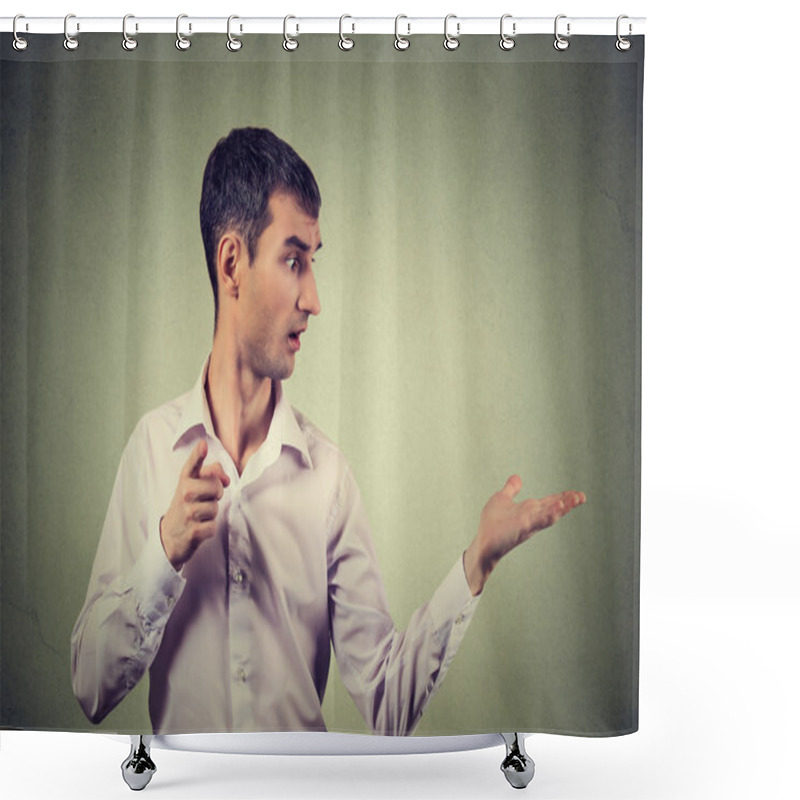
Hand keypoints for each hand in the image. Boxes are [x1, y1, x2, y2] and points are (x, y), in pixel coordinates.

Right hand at [160, 440, 229, 569]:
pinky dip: (210, 528)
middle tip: (207, 498)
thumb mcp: (194, 486)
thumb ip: (211, 474)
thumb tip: (224, 477)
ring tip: (200, 515)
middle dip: (217, 493)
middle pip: (215, 486)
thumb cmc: (188, 505)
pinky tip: (199, 528)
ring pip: (215, 507)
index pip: (192, 465)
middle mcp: (184, 494)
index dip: (198, 455)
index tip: (203, 446)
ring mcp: (187, 513)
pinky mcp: (192, 531)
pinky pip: (213, 526)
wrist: (170, 536)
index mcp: (185, 480)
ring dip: (212, 513)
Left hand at [463, 475, 585, 595]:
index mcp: (530, 510)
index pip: (550, 501)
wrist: (484, 542)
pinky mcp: (523, 527)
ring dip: (564, 507)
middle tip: (583, 496)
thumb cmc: (492, 524)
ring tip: (577, 499)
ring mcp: (530, 522)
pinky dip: (550, 513)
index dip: (564, 497)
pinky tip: (559, 507)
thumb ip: (511, 489)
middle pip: (555, 507)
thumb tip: (517, 477)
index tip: (577, 493)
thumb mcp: (501, 499)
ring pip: (551, 513)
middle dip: (569, 501)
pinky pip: (539, 520)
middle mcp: (533, 516)